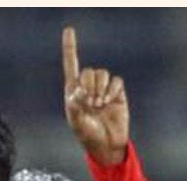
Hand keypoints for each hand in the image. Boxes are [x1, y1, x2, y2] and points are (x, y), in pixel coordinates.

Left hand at [62, 26, 128, 165]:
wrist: (107, 146)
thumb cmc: (88, 136)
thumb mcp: (77, 123)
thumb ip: (75, 106)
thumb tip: (79, 91)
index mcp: (73, 92)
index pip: (71, 65)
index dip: (70, 48)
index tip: (69, 29)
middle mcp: (88, 88)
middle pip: (89, 71)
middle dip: (89, 86)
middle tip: (91, 105)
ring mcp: (103, 90)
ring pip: (102, 74)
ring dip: (100, 89)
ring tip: (99, 106)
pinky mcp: (117, 94)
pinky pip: (116, 81)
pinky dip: (112, 90)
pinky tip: (109, 102)